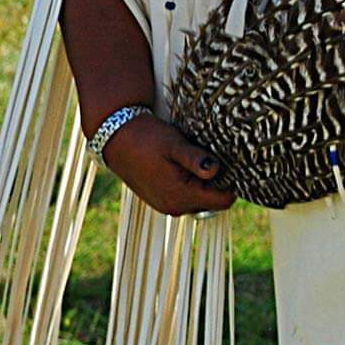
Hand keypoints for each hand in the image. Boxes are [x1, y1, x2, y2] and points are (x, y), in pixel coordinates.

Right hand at [98, 113, 234, 215]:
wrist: (115, 138)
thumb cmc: (145, 138)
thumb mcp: (173, 143)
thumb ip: (196, 159)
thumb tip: (216, 170)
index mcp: (180, 196)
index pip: (223, 201)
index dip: (230, 182)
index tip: (226, 163)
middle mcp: (174, 207)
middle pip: (212, 201)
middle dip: (214, 183)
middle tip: (205, 156)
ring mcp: (166, 206)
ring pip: (199, 200)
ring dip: (200, 183)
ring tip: (189, 159)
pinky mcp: (160, 200)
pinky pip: (184, 197)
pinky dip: (187, 184)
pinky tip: (178, 165)